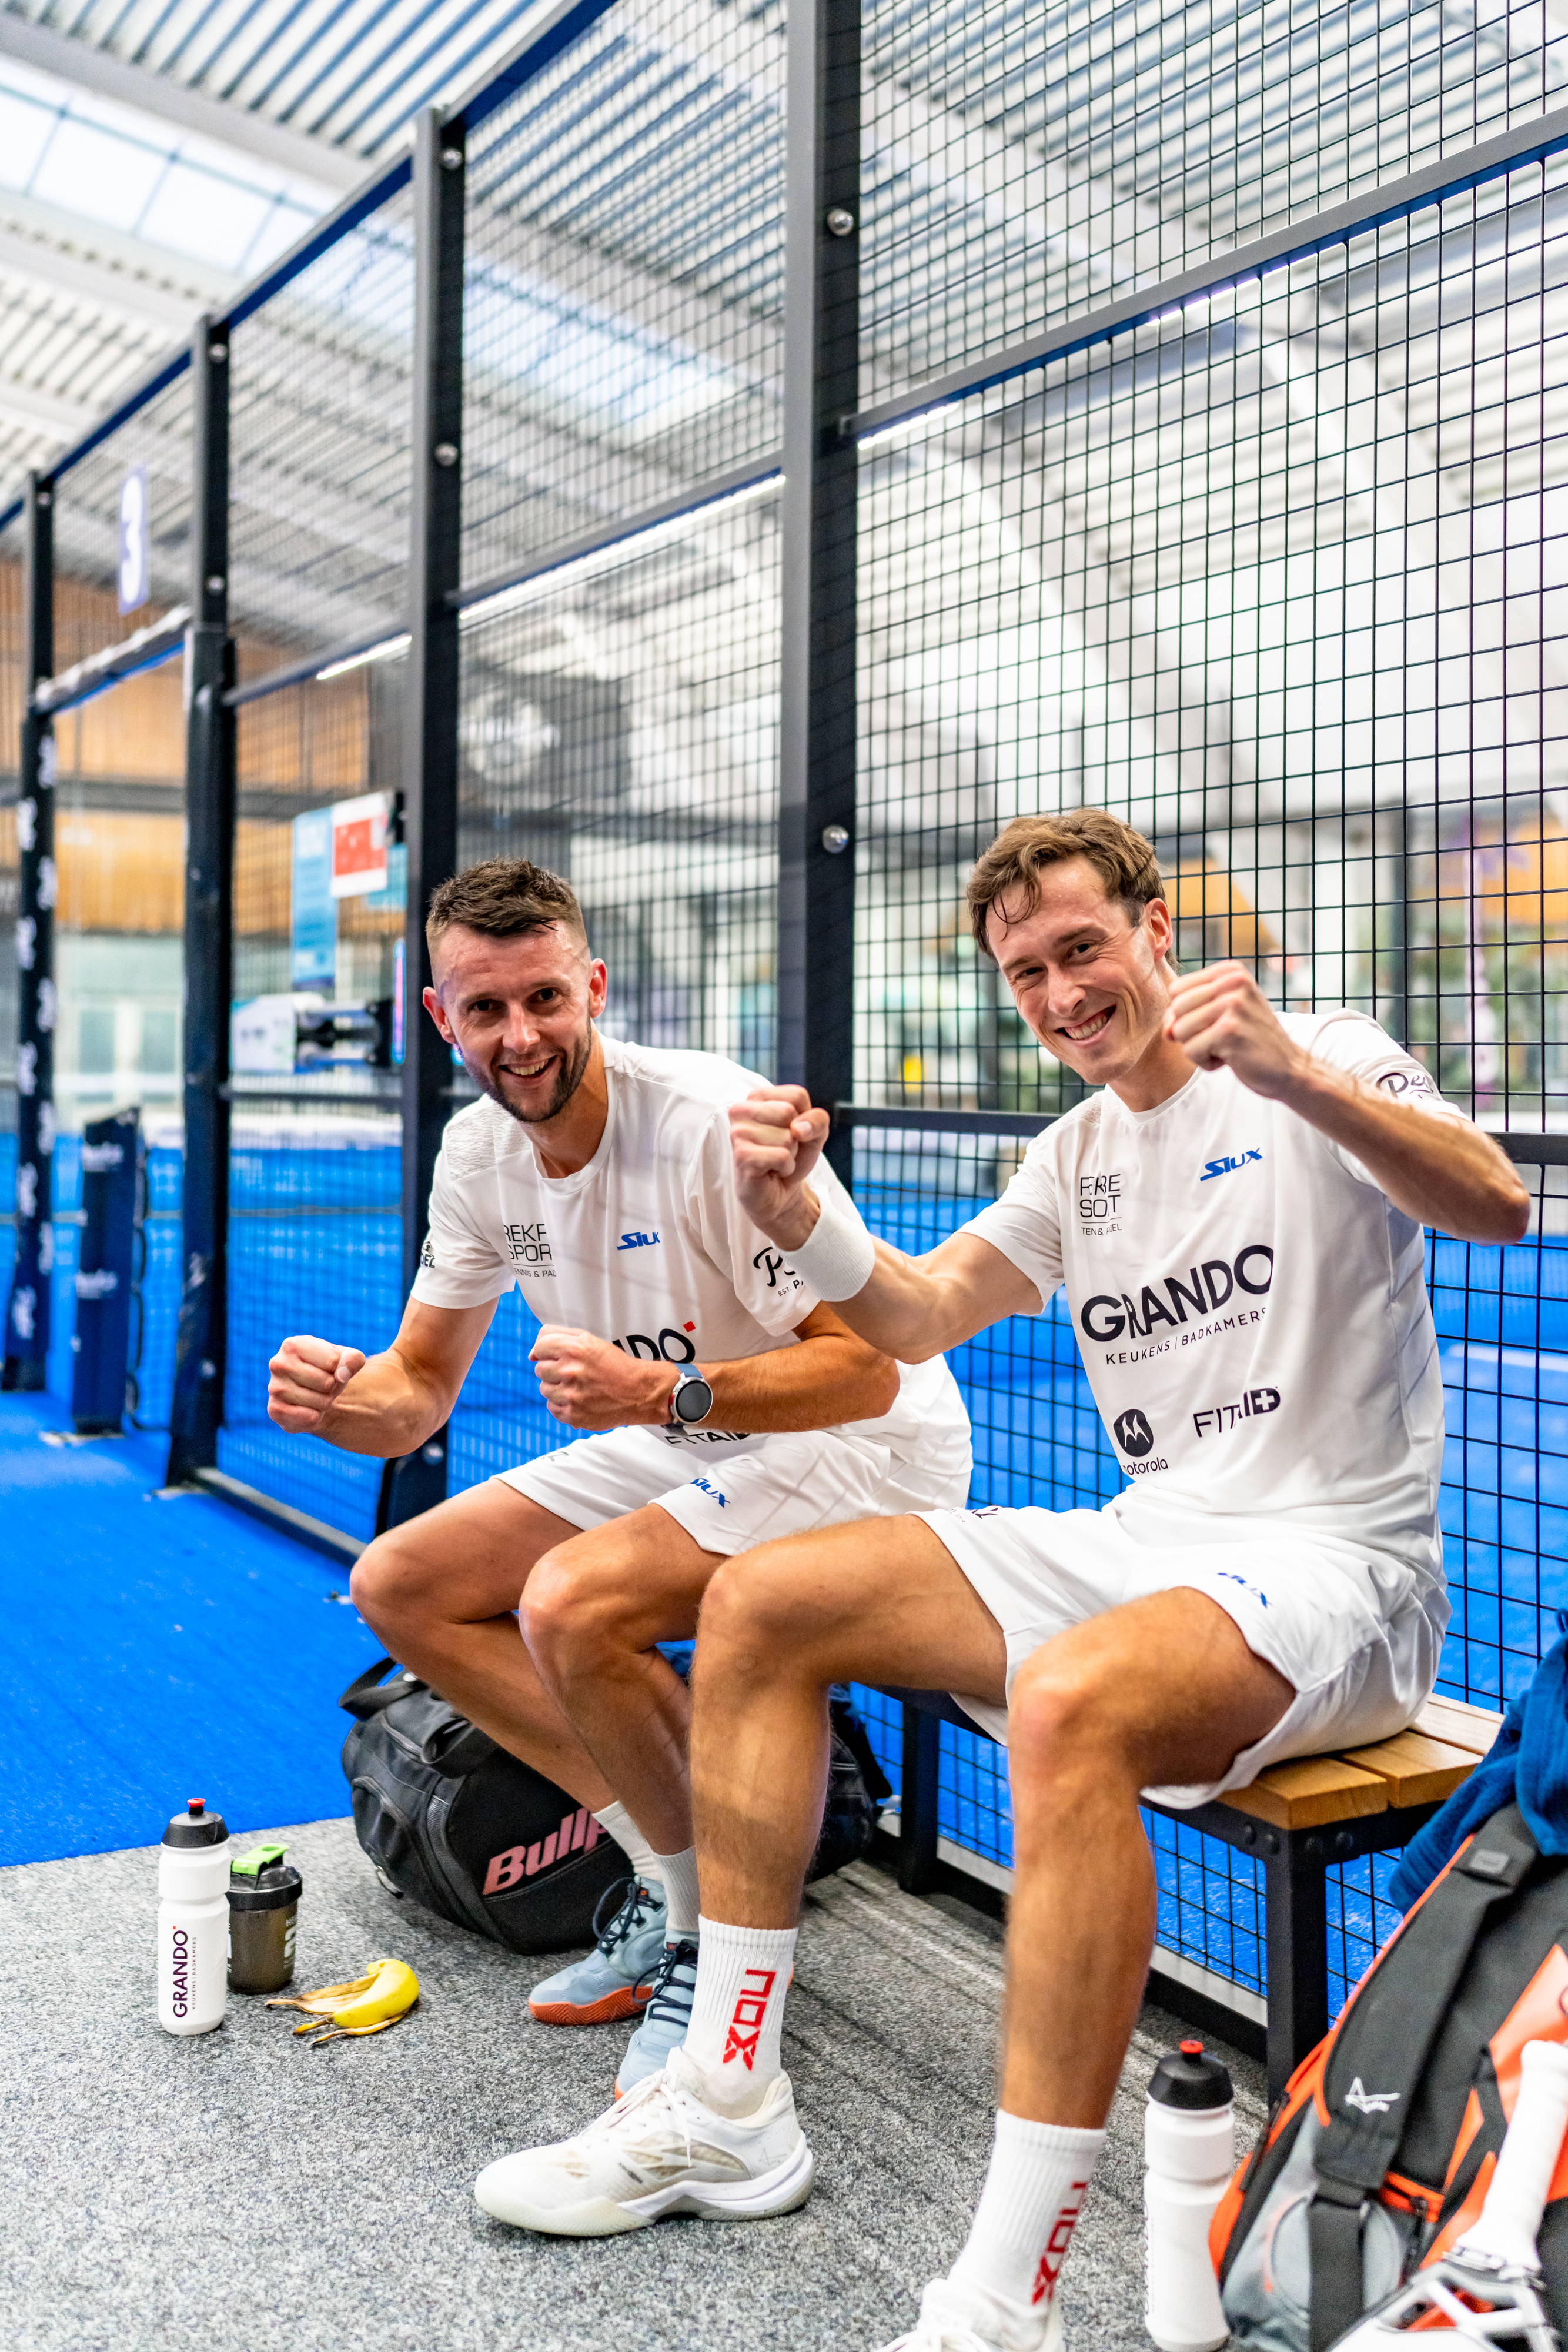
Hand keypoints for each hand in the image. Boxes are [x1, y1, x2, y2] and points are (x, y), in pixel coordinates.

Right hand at [268, 1335, 366, 1432]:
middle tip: (324, 1385)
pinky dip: (315, 1417)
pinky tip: (308, 1410)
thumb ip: (353, 1359)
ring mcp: (274, 1388)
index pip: (333, 1361)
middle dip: (332, 1386)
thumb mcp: (347, 1359)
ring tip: (316, 1395)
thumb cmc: (329, 1370)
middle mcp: (278, 1364)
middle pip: (326, 1382)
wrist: (314, 1394)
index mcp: (292, 1345)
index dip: (340, 1369)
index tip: (330, 1369)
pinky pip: (308, 1418)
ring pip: (320, 1402)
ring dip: (325, 1402)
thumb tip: (342, 1375)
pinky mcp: (275, 1410)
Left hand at [529, 1324, 673, 1429]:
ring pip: (544, 1389)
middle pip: (539, 1369)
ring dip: (557, 1387)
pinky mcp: (572, 1415)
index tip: (558, 1356)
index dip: (547, 1351)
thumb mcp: (590, 1340)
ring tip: (579, 1386)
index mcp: (574, 1349)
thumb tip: (532, 1353)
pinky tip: (580, 1399)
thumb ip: (558, 1336)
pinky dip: (562, 1404)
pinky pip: (552, 1407)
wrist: (639, 1392)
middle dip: (553, 1369)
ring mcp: (570, 1395)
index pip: (539, 1347)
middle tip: (574, 1372)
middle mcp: (570, 1371)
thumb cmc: (615, 1365)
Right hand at [728, 1087, 829, 1248]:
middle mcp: (741, 1110)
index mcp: (757, 1097)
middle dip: (796, 1136)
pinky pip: (782, 1156)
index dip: (804, 1118)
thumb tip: (798, 1128)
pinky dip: (786, 1167)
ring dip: (790, 1154)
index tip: (791, 1131)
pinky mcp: (741, 1156)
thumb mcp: (814, 1132)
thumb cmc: (792, 1155)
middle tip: (782, 1148)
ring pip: (787, 1137)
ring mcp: (738, 1133)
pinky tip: (772, 1170)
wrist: (780, 1191)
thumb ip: (817, 1119)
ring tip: (775, 1159)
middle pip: (789, 1112)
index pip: (797, 1096)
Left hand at [1163, 963, 1307, 1099]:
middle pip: (1175, 1009)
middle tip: (1222, 1038)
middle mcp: (1233, 981)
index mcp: (1231, 971)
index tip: (1216, 1023)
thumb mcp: (1219, 1016)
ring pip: (1179, 1030)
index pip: (1177, 989)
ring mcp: (1233, 1004)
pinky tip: (1230, 1059)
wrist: (1288, 1068)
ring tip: (1226, 1048)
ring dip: (1198, 1048)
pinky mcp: (1230, 1030)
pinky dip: (1205, 1062)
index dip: (1186, 1014)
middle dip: (1190, 1032)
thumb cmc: (1249, 1040)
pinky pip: (1190, 1050)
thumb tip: (1167, 1030)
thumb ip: (1186, 1014)